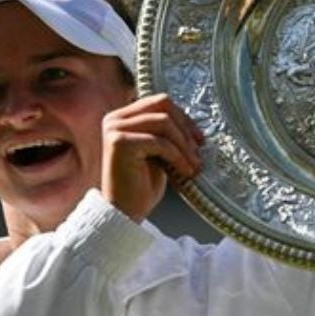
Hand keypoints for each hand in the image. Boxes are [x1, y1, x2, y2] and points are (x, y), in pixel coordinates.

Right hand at [101, 93, 202, 222]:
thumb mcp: (157, 152)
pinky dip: (178, 156)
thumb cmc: (141, 185)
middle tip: (199, 151)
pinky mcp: (120, 142)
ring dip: (184, 145)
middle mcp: (114, 118)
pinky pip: (160, 142)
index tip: (200, 139)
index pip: (160, 102)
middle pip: (163, 105)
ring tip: (194, 165)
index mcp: (122, 117)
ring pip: (164, 122)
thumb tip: (193, 124)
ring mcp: (115, 129)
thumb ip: (166, 133)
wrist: (124, 213)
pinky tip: (185, 171)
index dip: (184, 118)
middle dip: (185, 128)